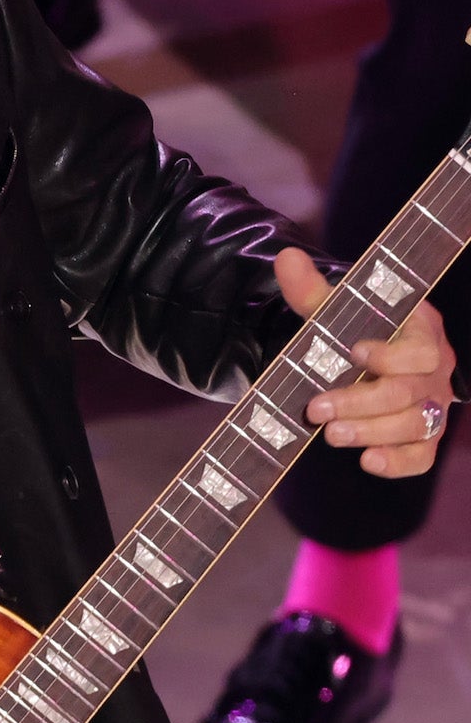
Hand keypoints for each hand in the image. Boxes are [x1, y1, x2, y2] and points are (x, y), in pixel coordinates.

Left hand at [282, 247, 457, 477]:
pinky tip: (368, 461)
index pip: (421, 350)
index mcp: (422, 333)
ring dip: (373, 433)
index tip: (353, 354)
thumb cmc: (354, 327)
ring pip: (416, 427)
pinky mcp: (424, 436)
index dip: (390, 356)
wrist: (361, 353)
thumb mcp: (334, 306)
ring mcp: (433, 406)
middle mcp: (435, 372)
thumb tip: (286, 259)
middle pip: (409, 393)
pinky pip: (422, 456)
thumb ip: (312, 289)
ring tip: (331, 435)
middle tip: (317, 409)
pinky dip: (399, 463)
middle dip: (361, 403)